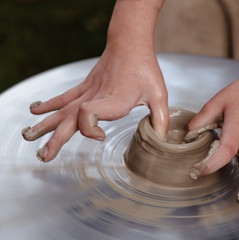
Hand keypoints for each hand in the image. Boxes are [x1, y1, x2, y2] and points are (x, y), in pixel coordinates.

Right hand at [22, 45, 168, 161]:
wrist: (129, 43)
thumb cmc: (145, 68)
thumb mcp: (158, 94)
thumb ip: (160, 118)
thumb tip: (161, 140)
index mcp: (114, 100)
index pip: (89, 114)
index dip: (88, 128)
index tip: (100, 135)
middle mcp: (96, 97)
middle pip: (70, 119)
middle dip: (56, 138)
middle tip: (45, 155)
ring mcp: (88, 91)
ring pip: (63, 110)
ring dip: (46, 125)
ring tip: (30, 137)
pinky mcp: (85, 87)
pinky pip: (64, 98)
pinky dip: (49, 105)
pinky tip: (36, 111)